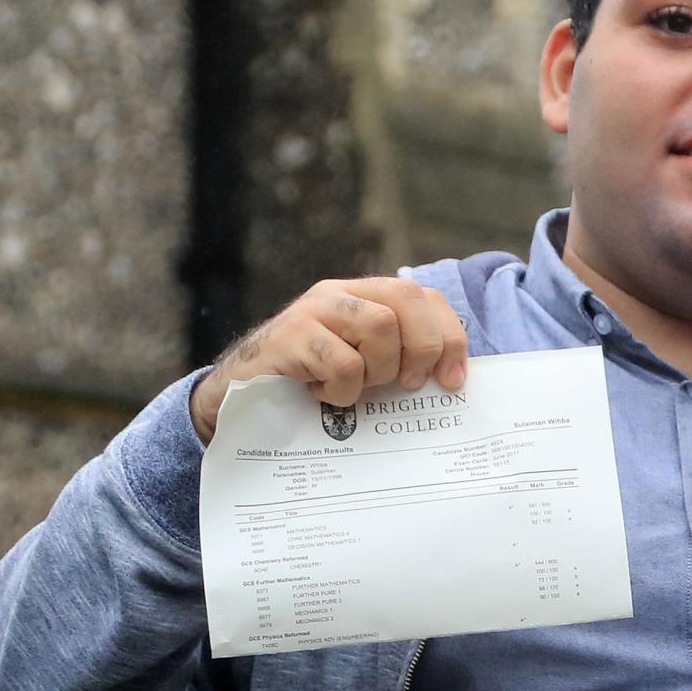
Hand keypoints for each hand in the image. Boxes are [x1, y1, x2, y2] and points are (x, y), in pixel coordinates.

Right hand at [189, 278, 468, 442]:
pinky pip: (344, 363)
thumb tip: (452, 380)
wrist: (238, 396)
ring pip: (381, 327)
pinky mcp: (290, 334)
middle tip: (409, 385)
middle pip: (409, 298)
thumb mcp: (363, 368)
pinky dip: (342, 391)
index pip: (425, 298)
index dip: (449, 337)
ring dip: (378, 371)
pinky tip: (320, 394)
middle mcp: (340, 294)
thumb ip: (399, 360)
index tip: (453, 381)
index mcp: (365, 297)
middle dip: (423, 348)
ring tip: (352, 388)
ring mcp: (313, 310)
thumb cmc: (311, 385)